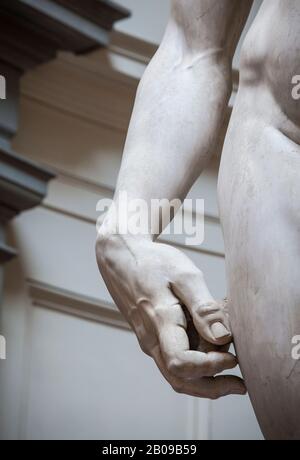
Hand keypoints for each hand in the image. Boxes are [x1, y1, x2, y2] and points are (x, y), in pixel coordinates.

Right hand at [96, 233, 245, 398]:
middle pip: (179, 379)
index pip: (182, 364)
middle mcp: (151, 338)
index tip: (232, 357)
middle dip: (212, 388)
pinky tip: (212, 348)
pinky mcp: (151, 336)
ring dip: (204, 378)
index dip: (210, 367)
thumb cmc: (154, 262)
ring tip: (231, 367)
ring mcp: (148, 339)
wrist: (120, 256)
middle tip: (240, 384)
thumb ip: (203, 307)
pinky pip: (171, 358)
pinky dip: (194, 362)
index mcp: (160, 321)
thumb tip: (223, 338)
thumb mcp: (184, 275)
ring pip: (175, 373)